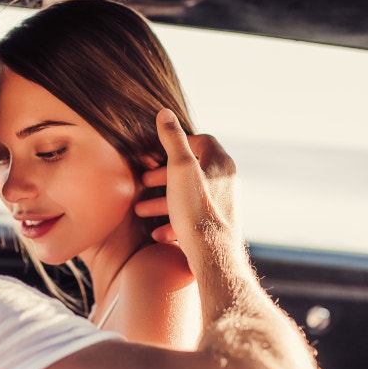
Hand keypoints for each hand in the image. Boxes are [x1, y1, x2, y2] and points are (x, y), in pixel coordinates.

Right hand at [134, 109, 236, 244]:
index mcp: (221, 164)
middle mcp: (226, 183)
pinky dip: (174, 222)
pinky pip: (193, 218)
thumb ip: (172, 139)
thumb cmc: (195, 210)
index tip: (158, 153)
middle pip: (192, 170)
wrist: (212, 256)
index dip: (179, 143)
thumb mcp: (179, 169)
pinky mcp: (217, 226)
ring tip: (141, 209)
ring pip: (189, 196)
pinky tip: (158, 233)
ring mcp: (223, 206)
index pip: (203, 141)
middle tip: (143, 182)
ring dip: (163, 201)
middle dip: (163, 176)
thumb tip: (164, 112)